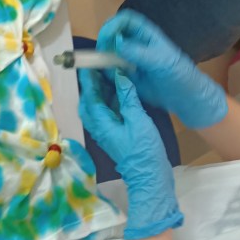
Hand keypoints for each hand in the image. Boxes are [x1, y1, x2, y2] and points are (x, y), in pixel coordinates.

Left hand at [78, 69, 183, 239]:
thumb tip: (119, 75)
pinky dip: (110, 99)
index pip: (90, 95)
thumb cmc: (144, 150)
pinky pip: (107, 112)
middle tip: (101, 64)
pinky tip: (121, 89)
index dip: (88, 78)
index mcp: (101, 122)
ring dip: (102, 89)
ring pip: (98, 106)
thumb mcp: (138, 120)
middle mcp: (99, 126)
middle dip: (92, 82)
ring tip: (111, 71)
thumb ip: (128, 97)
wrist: (150, 177)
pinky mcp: (115, 133)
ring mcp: (106, 130)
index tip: (89, 62)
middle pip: (89, 100)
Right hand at [97, 10, 227, 128]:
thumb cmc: (179, 75)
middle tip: (101, 56)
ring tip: (106, 70)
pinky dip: (106, 73)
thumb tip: (117, 43)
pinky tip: (110, 79)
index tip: (106, 37)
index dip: (114, 24)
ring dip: (103, 59)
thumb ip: (139, 52)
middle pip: (113, 35)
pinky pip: (111, 71)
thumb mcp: (161, 62)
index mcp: (146, 35)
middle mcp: (136, 45)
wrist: (185, 98)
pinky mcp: (127, 76)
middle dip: (105, 42)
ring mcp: (130, 60)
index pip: (126, 20)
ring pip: (109, 53)